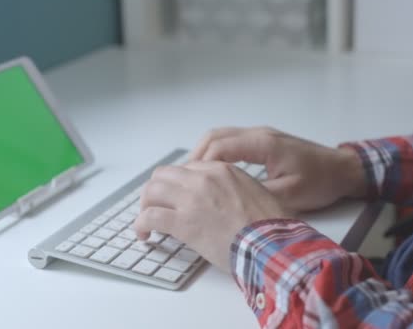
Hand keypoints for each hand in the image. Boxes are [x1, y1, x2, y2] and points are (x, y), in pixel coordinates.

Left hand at [134, 161, 287, 272]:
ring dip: (145, 206)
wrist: (271, 243)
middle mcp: (203, 178)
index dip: (177, 185)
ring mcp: (191, 199)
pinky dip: (141, 225)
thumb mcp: (255, 192)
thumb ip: (235, 188)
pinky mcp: (183, 223)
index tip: (176, 199)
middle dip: (156, 191)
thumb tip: (225, 200)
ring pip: (152, 191)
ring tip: (146, 223)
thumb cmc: (270, 225)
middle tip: (155, 207)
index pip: (187, 169)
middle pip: (164, 175)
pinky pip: (149, 217)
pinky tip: (145, 235)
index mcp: (221, 169)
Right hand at [190, 127, 365, 212]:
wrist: (343, 169)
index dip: (200, 165)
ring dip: (205, 154)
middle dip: (195, 157)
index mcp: (263, 144)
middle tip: (184, 180)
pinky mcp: (264, 142)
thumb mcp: (290, 195)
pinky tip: (214, 173)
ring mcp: (261, 136)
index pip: (220, 147)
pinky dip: (217, 154)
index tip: (188, 182)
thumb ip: (259, 196)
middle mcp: (259, 134)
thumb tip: (229, 204)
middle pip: (215, 136)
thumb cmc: (321, 181)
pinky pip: (232, 142)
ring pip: (222, 137)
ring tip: (194, 178)